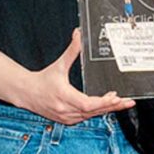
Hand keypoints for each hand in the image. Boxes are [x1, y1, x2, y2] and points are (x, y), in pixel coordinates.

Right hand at [18, 29, 135, 124]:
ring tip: (120, 101)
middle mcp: (66, 110)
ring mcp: (67, 117)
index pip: (87, 104)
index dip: (103, 102)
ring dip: (106, 109)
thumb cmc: (42, 80)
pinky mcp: (67, 119)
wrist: (27, 92)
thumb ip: (72, 50)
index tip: (116, 97)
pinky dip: (97, 112)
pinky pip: (86, 117)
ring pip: (91, 116)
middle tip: (127, 101)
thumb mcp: (59, 64)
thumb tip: (78, 34)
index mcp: (64, 96)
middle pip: (93, 112)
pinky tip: (106, 105)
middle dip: (112, 106)